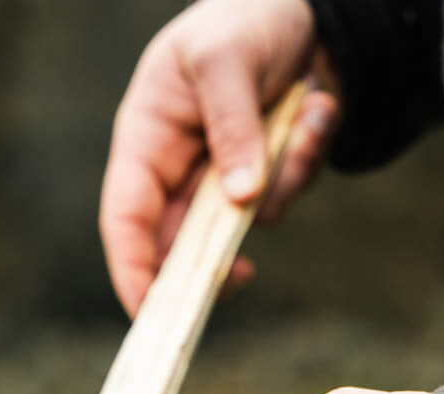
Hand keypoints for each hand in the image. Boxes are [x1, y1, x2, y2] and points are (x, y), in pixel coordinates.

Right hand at [101, 0, 340, 315]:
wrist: (304, 7)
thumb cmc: (243, 19)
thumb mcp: (226, 59)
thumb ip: (231, 128)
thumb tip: (241, 200)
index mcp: (147, 137)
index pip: (126, 219)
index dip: (132, 270)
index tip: (152, 313)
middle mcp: (179, 166)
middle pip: (182, 243)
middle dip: (217, 255)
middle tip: (244, 273)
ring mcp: (223, 175)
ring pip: (247, 220)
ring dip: (285, 179)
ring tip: (307, 114)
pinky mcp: (265, 174)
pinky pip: (285, 196)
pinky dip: (309, 158)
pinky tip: (317, 108)